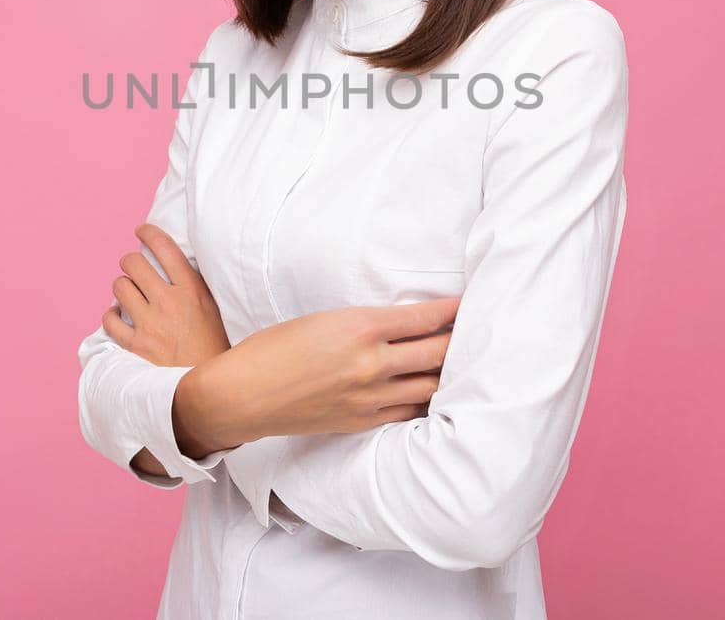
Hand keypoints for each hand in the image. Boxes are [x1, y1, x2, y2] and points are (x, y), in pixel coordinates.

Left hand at [102, 222, 231, 367]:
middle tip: (132, 269)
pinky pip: (109, 320)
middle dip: (130, 262)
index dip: (148, 233)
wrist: (208, 386)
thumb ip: (193, 286)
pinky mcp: (136, 346)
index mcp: (192, 291)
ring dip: (122, 289)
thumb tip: (173, 264)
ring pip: (119, 287)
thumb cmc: (213, 348)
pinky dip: (111, 317)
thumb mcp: (213, 310)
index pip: (165, 248)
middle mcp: (170, 303)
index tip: (141, 231)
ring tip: (128, 296)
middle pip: (133, 263)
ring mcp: (151, 324)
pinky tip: (118, 319)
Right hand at [181, 297, 459, 450]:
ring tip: (467, 365)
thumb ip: (367, 323)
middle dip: (463, 341)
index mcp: (360, 326)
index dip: (455, 310)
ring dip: (449, 374)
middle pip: (438, 352)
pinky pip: (409, 412)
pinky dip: (426, 400)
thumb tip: (407, 324)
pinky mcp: (363, 421)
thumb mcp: (323, 319)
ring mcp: (369, 396)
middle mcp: (371, 363)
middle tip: (481, 332)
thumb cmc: (276, 348)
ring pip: (430, 385)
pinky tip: (435, 393)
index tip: (472, 303)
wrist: (244, 395)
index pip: (425, 317)